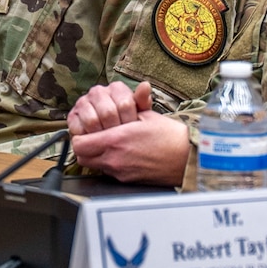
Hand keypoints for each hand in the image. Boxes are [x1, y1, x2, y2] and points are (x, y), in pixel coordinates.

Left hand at [68, 86, 192, 186]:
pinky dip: (108, 164)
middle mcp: (114, 159)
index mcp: (115, 140)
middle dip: (84, 146)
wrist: (187, 159)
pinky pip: (108, 172)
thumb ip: (133, 102)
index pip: (79, 143)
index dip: (80, 135)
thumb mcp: (147, 115)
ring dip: (94, 156)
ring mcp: (120, 172)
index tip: (88, 128)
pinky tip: (120, 155)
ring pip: (93, 166)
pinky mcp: (127, 180)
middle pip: (82, 157)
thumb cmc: (170, 136)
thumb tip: (137, 86)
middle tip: (93, 137)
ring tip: (106, 145)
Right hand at [69, 80, 152, 135]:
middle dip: (115, 130)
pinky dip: (87, 137)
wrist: (108, 133)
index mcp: (116, 88)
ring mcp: (83, 102)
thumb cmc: (126, 122)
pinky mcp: (72, 116)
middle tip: (119, 139)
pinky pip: (78, 128)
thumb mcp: (139, 113)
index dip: (129, 122)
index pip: (124, 104)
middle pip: (108, 113)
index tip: (131, 131)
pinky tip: (94, 140)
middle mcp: (98, 92)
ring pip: (93, 121)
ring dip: (101, 135)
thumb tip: (145, 86)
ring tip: (107, 141)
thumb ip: (142, 101)